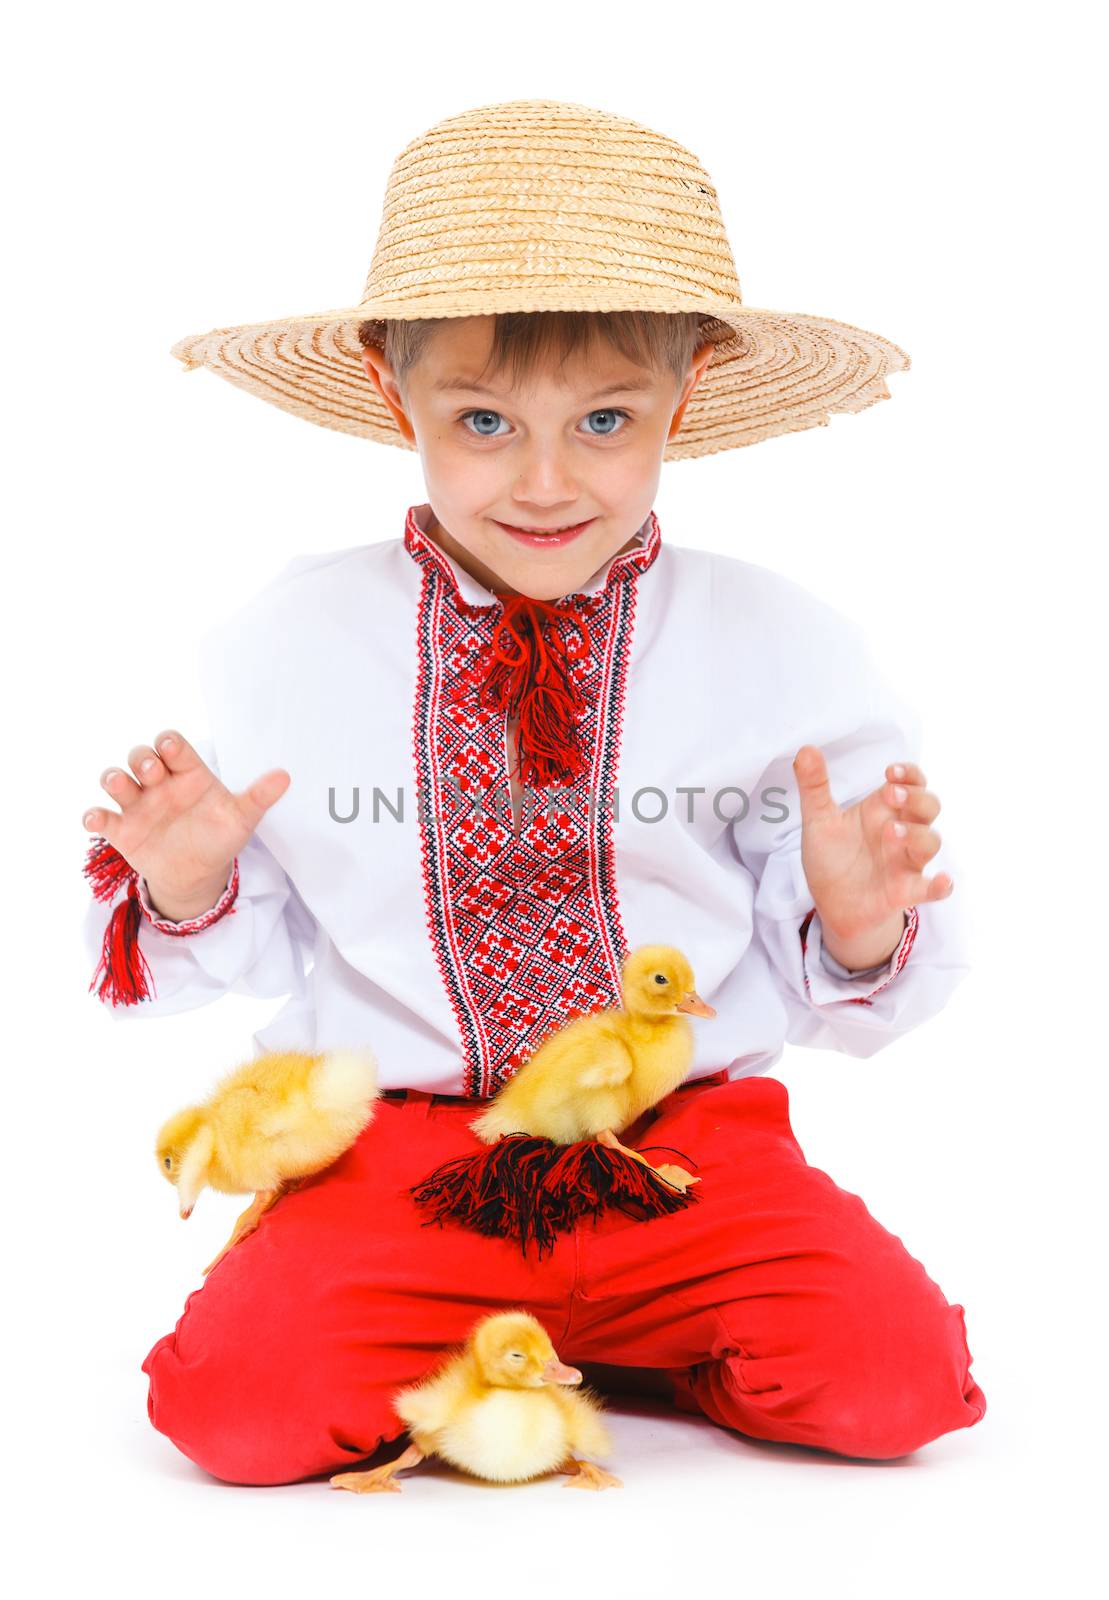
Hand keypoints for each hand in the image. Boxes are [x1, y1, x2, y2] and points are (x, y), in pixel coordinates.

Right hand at [82, 730, 289, 920]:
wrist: (198, 873)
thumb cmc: (218, 837)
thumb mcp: (241, 818)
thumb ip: (259, 797)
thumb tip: (286, 777)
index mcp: (188, 774)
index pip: (174, 747)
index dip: (168, 743)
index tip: (169, 746)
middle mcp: (159, 784)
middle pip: (141, 757)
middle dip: (142, 760)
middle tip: (152, 773)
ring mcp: (138, 805)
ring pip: (116, 780)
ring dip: (114, 778)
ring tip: (120, 785)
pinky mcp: (122, 829)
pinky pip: (101, 817)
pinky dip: (93, 817)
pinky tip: (96, 820)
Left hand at [793, 747, 952, 968]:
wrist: (832, 904)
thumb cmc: (832, 858)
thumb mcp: (818, 820)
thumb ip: (814, 787)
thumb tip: (805, 749)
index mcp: (882, 810)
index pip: (911, 783)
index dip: (909, 774)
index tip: (890, 771)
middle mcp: (900, 832)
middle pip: (928, 806)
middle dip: (916, 797)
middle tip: (891, 794)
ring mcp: (905, 861)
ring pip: (931, 841)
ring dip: (917, 834)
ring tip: (891, 832)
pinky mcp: (904, 891)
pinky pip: (931, 888)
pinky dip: (941, 885)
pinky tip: (942, 881)